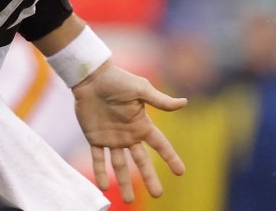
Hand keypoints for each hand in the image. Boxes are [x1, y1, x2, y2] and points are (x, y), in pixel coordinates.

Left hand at [73, 61, 186, 202]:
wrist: (90, 76)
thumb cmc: (117, 79)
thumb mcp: (141, 88)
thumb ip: (160, 100)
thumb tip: (184, 103)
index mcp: (142, 124)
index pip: (160, 144)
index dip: (170, 157)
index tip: (180, 172)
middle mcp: (129, 134)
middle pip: (142, 161)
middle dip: (149, 178)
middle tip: (158, 195)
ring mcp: (112, 138)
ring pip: (120, 165)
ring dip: (124, 183)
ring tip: (128, 201)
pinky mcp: (95, 137)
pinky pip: (98, 159)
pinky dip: (100, 172)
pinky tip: (103, 186)